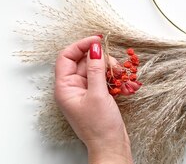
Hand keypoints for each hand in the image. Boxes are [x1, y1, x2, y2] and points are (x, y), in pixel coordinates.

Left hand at [54, 36, 132, 163]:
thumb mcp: (98, 94)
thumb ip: (96, 68)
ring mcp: (84, 91)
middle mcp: (72, 87)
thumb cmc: (100, 127)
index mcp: (64, 87)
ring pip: (94, 68)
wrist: (111, 147)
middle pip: (82, 60)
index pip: (66, 56)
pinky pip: (101, 77)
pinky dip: (111, 76)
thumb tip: (94, 47)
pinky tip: (121, 80)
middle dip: (99, 58)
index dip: (81, 45)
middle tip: (113, 63)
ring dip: (108, 67)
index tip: (97, 40)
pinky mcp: (95, 95)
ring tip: (119, 74)